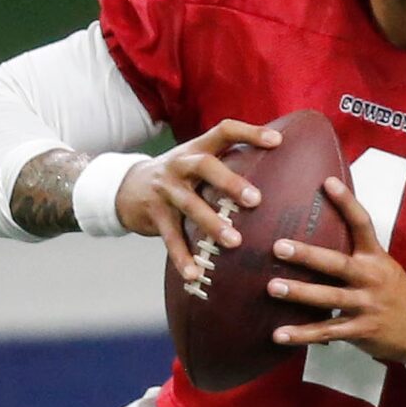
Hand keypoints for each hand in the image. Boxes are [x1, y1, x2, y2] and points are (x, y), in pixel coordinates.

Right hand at [114, 120, 281, 282]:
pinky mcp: (155, 214)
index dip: (250, 133)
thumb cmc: (178, 177)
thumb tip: (276, 170)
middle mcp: (180, 164)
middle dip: (230, 182)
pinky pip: (170, 237)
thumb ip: (226, 163)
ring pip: (190, 204)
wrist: (128, 187)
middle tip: (255, 200)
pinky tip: (194, 274)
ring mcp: (165, 189)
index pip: (224, 131)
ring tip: (234, 243)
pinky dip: (182, 257)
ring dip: (212, 223)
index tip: (278, 142)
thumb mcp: (196, 161)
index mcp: (196, 147)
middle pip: (205, 165)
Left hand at [267, 175, 405, 365]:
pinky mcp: (361, 330)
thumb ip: (356, 252)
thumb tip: (322, 229)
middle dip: (307, 255)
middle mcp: (371, 278)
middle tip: (278, 246)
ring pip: (329, 298)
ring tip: (272, 287)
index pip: (362, 224)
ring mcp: (366, 305)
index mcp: (375, 257)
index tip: (327, 182)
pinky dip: (302, 335)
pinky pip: (327, 332)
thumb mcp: (383, 267)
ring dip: (300, 293)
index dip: (346, 202)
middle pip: (337, 263)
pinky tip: (278, 334)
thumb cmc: (396, 294)